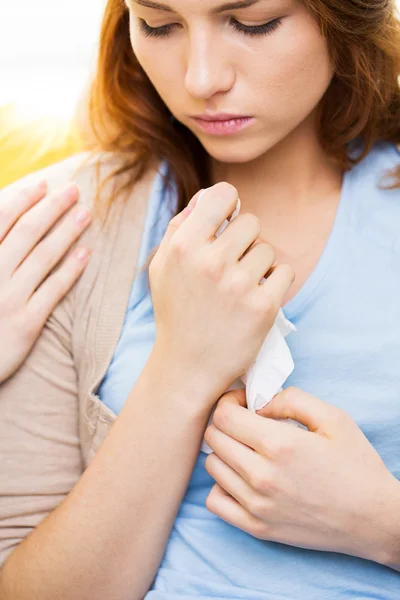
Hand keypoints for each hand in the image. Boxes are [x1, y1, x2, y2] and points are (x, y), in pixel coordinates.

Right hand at [0, 180, 90, 381]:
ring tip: (86, 214)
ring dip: (67, 231)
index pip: (1, 219)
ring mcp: (8, 299)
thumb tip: (9, 220)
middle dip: (52, 207)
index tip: (43, 183)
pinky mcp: (25, 323)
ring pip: (43, 256)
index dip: (23, 198)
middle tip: (74, 190)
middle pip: (26, 232)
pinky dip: (70, 270)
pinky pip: (52, 290)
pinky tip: (86, 253)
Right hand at [149, 183, 294, 405]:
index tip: (226, 223)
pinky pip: (286, 273)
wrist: (188, 366)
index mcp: (184, 246)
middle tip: (232, 265)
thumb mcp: (162, 266)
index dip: (227, 206)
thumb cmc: (176, 311)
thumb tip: (208, 196)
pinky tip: (256, 298)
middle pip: (251, 222)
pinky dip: (276, 283)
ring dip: (259, 265)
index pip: (223, 195)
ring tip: (240, 288)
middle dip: (244, 240)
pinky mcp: (263, 307)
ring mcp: (239, 286)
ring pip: (268, 250)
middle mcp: (211, 262)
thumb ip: (180, 226)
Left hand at [204, 387, 398, 564]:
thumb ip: (291, 399)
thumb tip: (259, 403)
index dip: (229, 401)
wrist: (373, 519)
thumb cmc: (356, 465)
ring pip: (212, 466)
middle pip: (213, 438)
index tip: (244, 402)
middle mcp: (261, 476)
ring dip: (223, 451)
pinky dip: (221, 485)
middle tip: (245, 422)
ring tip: (246, 449)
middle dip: (225, 422)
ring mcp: (256, 505)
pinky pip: (215, 502)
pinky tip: (242, 477)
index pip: (224, 415)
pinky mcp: (257, 528)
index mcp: (279, 444)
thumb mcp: (332, 418)